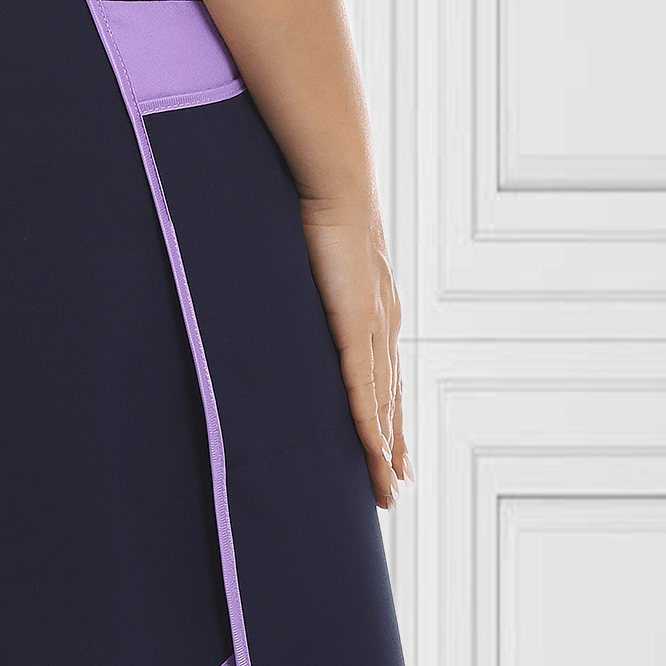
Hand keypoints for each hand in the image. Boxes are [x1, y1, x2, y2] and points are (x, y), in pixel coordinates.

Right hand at [297, 196, 410, 508]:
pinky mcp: (358, 326)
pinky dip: (370, 425)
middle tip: (393, 484)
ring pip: (381, 403)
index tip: (388, 443)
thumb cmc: (315, 200)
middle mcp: (382, 320)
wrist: (335, 178)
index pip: (382, 369)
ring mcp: (373, 326)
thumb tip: (271, 274)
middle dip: (391, 442)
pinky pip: (365, 389)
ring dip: (384, 447)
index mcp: (373, 303)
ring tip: (387, 487)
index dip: (385, 409)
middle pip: (389, 396)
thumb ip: (301, 273)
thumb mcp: (308, 249)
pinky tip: (375, 456)